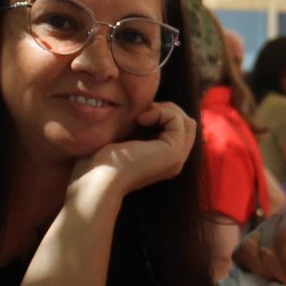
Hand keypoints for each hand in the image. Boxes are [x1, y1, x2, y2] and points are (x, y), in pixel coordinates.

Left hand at [70, 101, 196, 195]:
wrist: (98, 180)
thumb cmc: (100, 162)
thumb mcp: (123, 138)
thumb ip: (138, 127)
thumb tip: (145, 106)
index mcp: (163, 158)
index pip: (177, 128)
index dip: (161, 113)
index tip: (137, 115)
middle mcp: (174, 160)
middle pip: (187, 124)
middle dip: (167, 109)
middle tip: (142, 112)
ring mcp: (176, 158)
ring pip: (187, 121)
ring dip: (165, 110)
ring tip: (142, 116)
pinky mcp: (173, 153)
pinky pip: (178, 121)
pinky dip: (161, 112)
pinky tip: (140, 119)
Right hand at [233, 205, 285, 285]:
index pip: (284, 237)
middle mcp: (277, 219)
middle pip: (266, 249)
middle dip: (282, 274)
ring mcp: (261, 229)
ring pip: (249, 251)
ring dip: (267, 273)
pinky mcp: (252, 241)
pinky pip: (240, 254)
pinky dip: (252, 268)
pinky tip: (272, 277)